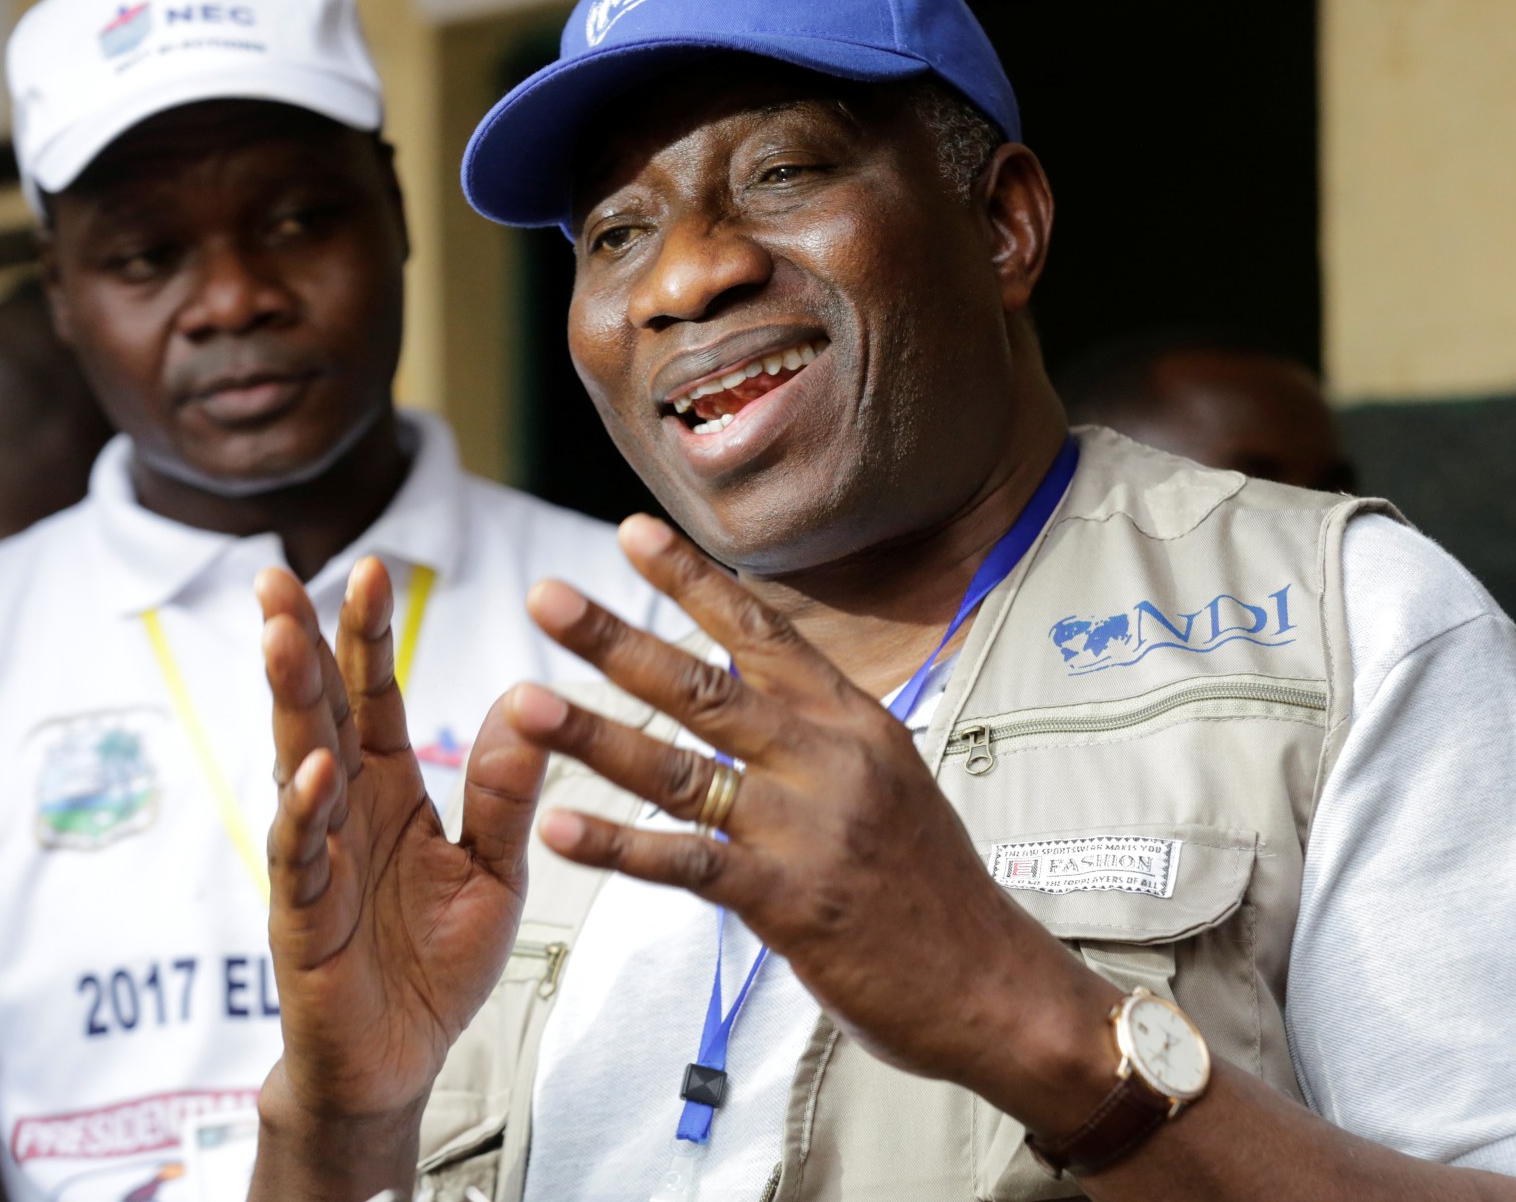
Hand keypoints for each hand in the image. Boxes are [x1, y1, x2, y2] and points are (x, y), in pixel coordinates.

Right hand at [256, 559, 548, 1124]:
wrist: (402, 1060)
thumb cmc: (439, 961)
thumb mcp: (496, 869)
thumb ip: (506, 794)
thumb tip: (525, 701)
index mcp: (388, 790)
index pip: (371, 698)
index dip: (365, 637)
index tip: (367, 567)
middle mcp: (345, 812)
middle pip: (319, 714)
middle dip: (300, 644)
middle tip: (279, 577)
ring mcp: (317, 861)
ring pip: (295, 768)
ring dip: (288, 704)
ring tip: (282, 638)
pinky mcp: (306, 920)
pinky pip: (302, 858)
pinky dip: (305, 814)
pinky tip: (314, 771)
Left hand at [487, 517, 1116, 1124]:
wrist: (991, 981)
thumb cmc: (934, 888)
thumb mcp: (891, 782)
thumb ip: (821, 738)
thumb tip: (763, 693)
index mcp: (854, 722)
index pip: (763, 633)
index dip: (693, 582)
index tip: (632, 533)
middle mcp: (830, 759)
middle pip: (705, 686)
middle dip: (618, 639)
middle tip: (546, 598)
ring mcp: (809, 828)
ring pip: (682, 768)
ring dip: (594, 734)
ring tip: (524, 704)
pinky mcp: (790, 900)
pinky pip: (687, 863)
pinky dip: (619, 846)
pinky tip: (560, 827)